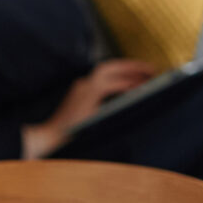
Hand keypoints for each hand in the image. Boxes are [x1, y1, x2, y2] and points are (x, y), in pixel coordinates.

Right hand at [22, 59, 156, 158]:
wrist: (50, 137)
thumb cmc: (71, 132)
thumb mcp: (89, 115)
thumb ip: (103, 106)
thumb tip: (129, 101)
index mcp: (84, 87)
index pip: (107, 72)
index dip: (125, 69)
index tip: (143, 72)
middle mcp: (83, 83)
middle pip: (109, 65)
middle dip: (131, 65)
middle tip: (151, 69)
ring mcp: (84, 87)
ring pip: (110, 70)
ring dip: (131, 71)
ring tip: (150, 75)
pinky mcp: (87, 95)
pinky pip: (111, 85)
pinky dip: (126, 85)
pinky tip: (139, 88)